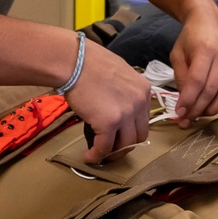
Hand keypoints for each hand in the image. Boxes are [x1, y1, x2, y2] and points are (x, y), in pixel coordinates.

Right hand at [63, 42, 151, 163]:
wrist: (73, 61)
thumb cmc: (89, 62)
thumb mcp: (118, 72)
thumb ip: (124, 90)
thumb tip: (116, 104)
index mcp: (143, 90)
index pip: (143, 119)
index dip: (131, 131)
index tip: (119, 135)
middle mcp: (139, 103)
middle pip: (139, 135)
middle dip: (125, 145)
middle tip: (111, 148)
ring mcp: (125, 114)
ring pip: (125, 145)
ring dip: (112, 153)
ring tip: (100, 154)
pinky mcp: (108, 123)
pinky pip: (105, 147)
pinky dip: (97, 155)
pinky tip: (89, 156)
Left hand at [168, 7, 217, 126]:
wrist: (211, 24)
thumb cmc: (190, 39)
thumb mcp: (178, 54)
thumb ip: (181, 77)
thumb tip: (185, 101)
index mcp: (206, 51)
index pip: (197, 81)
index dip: (188, 100)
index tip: (179, 113)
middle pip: (211, 91)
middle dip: (196, 110)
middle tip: (185, 120)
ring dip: (210, 111)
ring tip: (197, 115)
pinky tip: (209, 107)